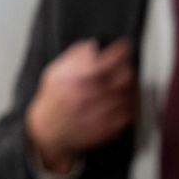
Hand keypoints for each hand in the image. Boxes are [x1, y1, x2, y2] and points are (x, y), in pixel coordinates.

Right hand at [25, 39, 135, 174]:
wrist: (47, 132)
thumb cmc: (52, 102)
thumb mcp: (54, 73)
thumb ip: (74, 57)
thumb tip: (93, 46)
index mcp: (76, 80)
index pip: (109, 60)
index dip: (121, 50)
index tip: (124, 47)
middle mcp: (90, 96)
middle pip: (125, 76)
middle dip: (127, 68)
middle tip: (124, 66)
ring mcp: (101, 114)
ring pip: (130, 94)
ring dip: (130, 86)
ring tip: (121, 83)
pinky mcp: (109, 128)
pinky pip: (130, 111)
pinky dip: (129, 103)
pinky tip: (120, 99)